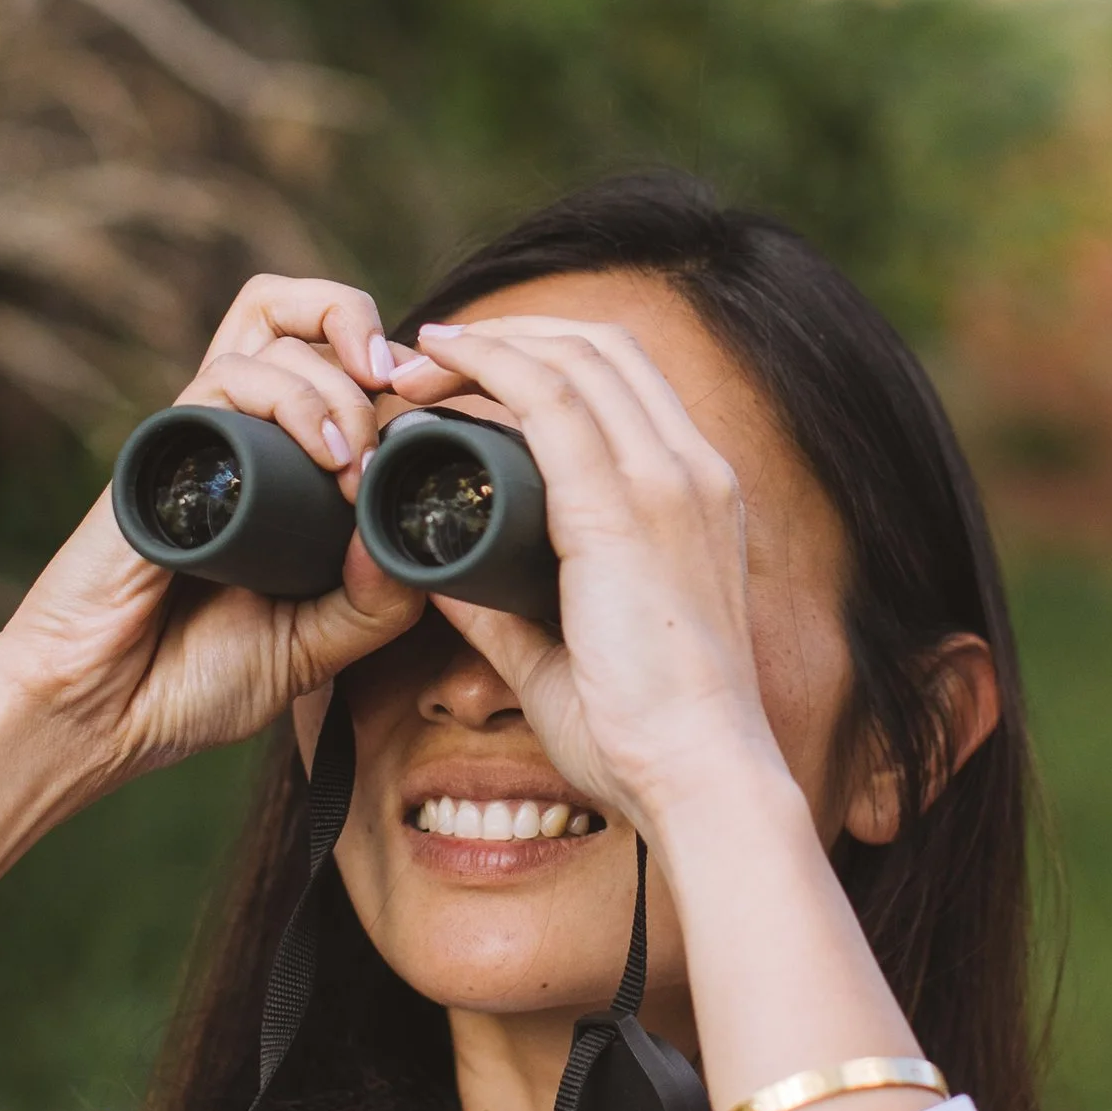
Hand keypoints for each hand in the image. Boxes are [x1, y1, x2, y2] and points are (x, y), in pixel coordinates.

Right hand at [0, 276, 436, 790]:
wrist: (101, 716)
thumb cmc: (193, 680)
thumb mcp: (317, 644)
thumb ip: (373, 601)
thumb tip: (412, 536)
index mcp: (271, 464)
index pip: (327, 357)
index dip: (391, 368)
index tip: (431, 427)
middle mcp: (235, 433)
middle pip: (293, 309)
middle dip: (365, 330)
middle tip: (398, 408)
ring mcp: (196, 435)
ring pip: (268, 326)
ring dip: (336, 381)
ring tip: (357, 461)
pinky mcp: (158, 451)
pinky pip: (223, 378)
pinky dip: (290, 400)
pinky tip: (327, 460)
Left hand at [403, 314, 789, 839]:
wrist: (699, 777)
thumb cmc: (643, 738)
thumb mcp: (564, 657)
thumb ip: (505, 615)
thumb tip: (440, 583)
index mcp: (698, 497)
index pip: (626, 382)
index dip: (543, 355)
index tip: (465, 373)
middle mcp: (696, 470)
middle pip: (601, 347)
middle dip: (508, 334)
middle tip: (420, 358)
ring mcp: (669, 481)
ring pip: (573, 357)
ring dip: (485, 343)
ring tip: (411, 361)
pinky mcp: (626, 507)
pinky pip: (549, 400)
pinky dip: (488, 366)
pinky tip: (440, 360)